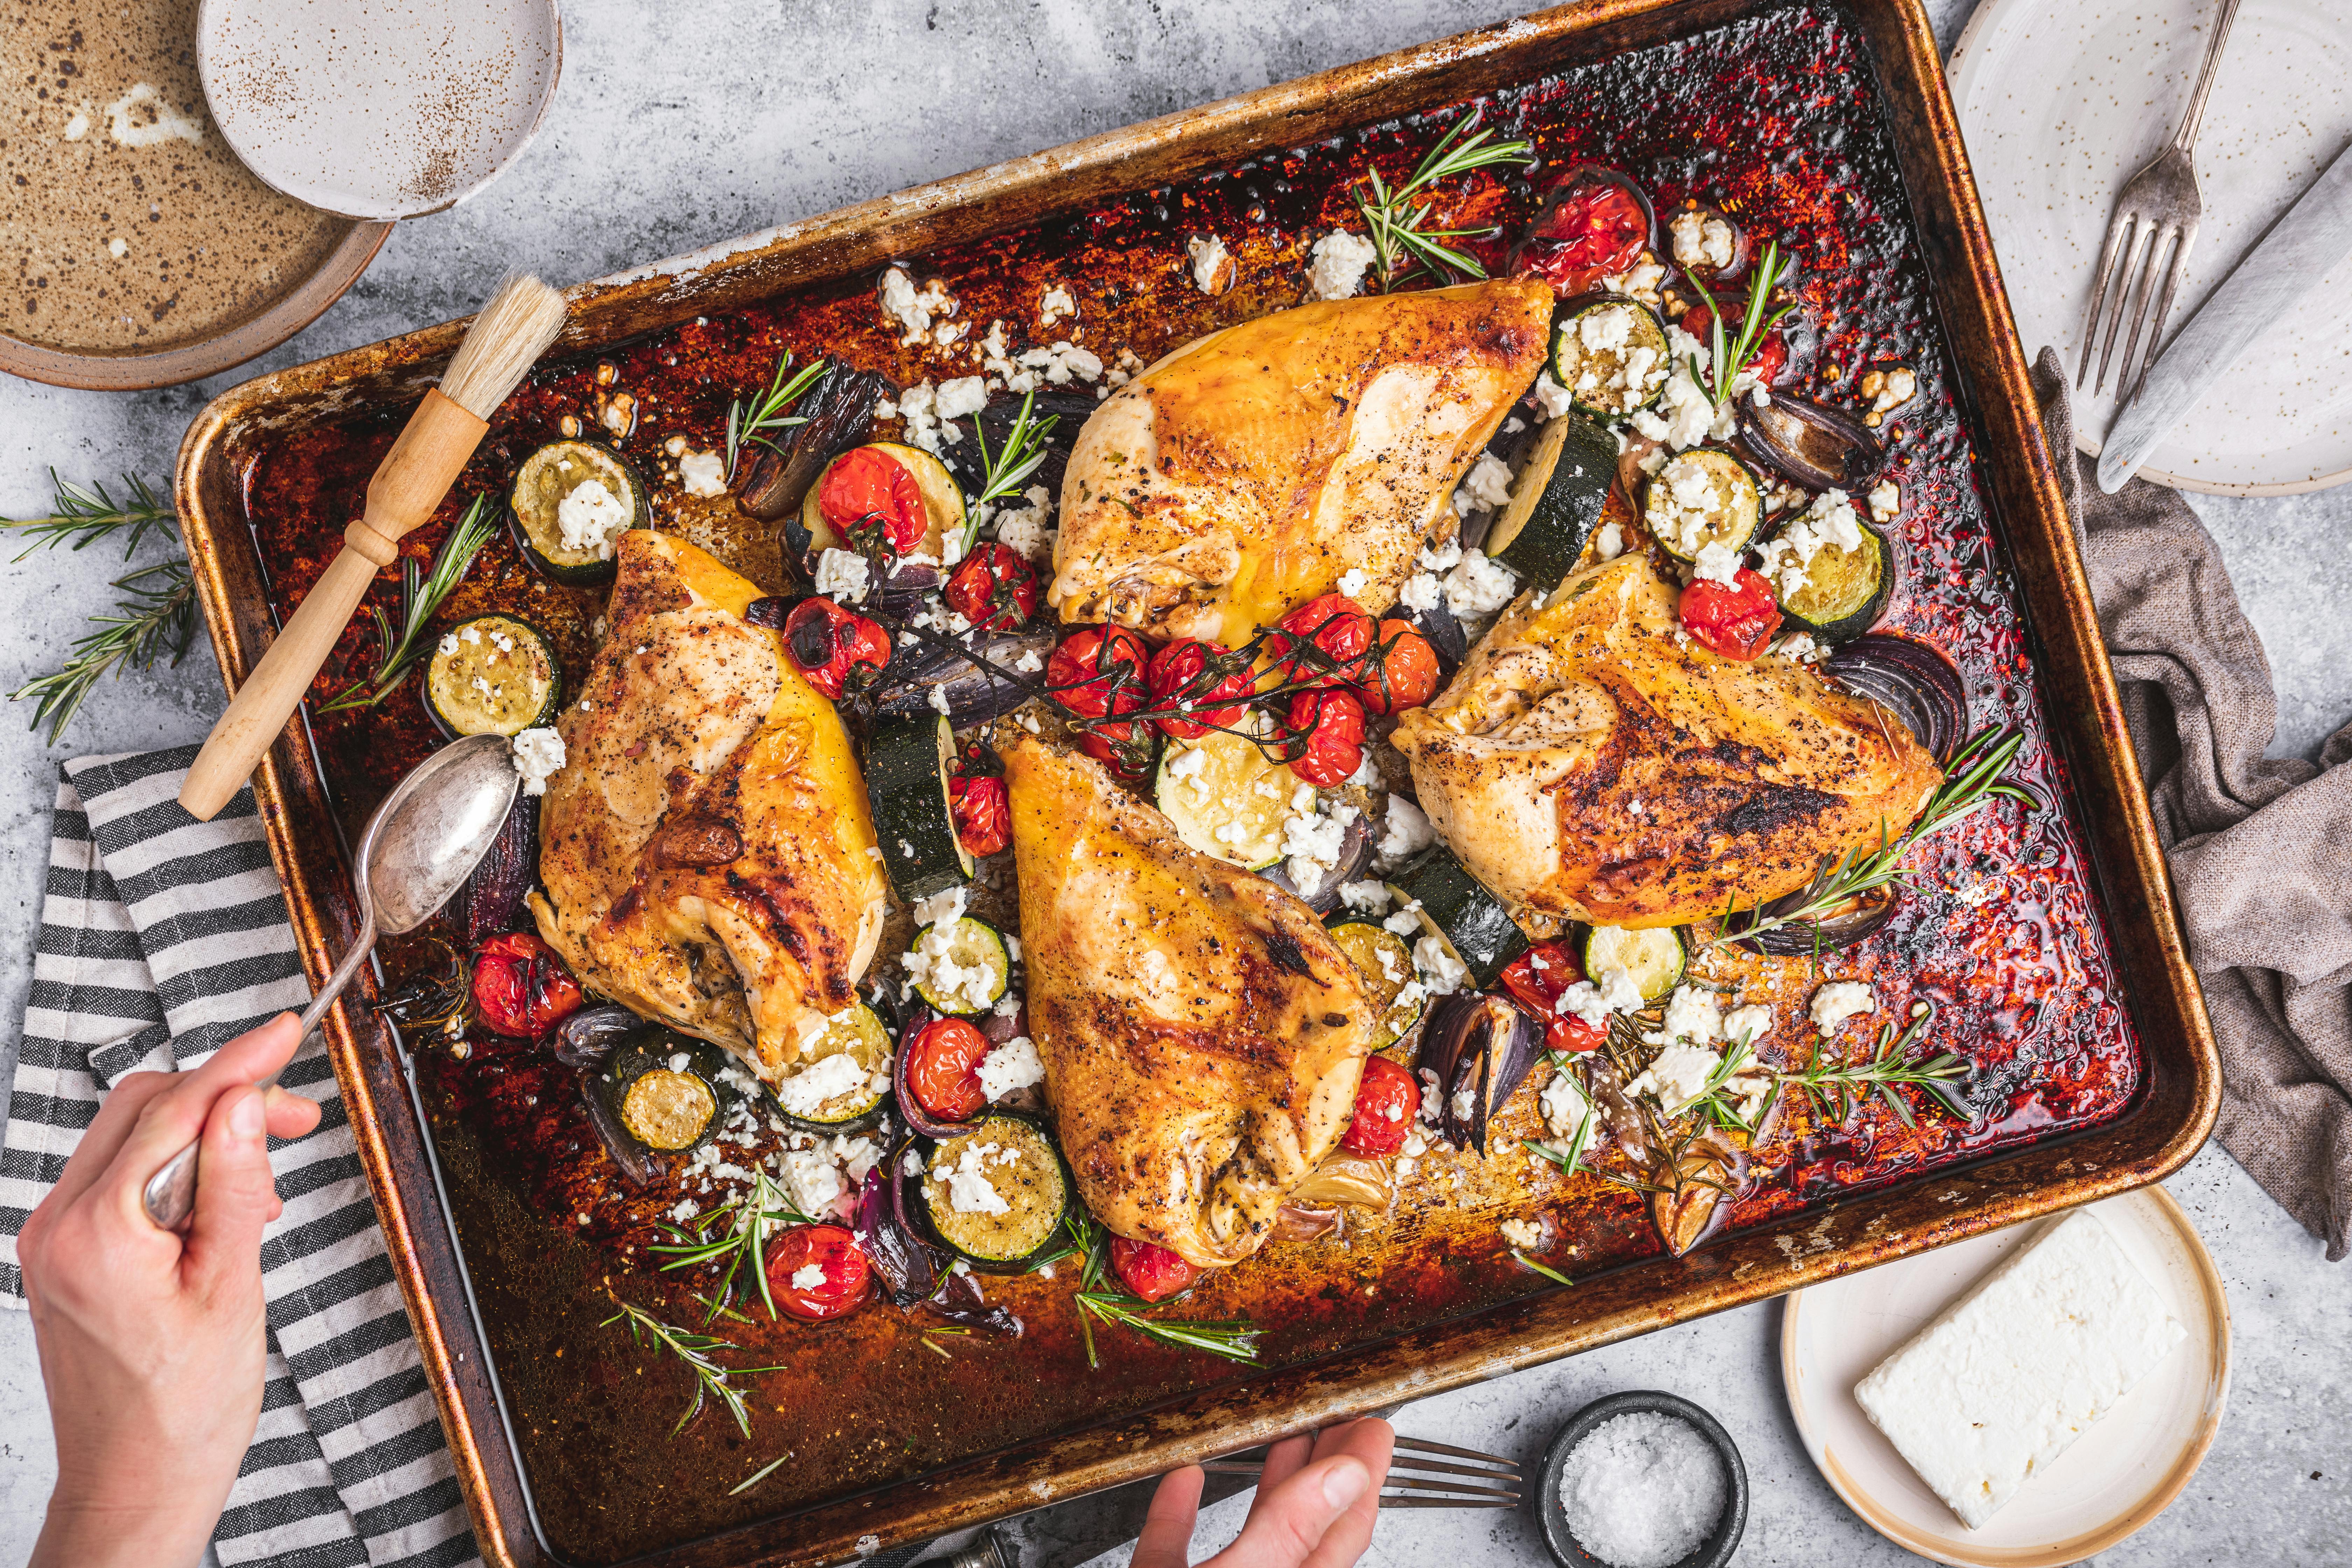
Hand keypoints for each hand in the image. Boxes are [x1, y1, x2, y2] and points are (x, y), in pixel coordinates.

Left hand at [19, 1014, 323, 1567]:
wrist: (137, 1482)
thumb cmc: (184, 1410)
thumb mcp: (232, 1287)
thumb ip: (234, 1185)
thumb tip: (242, 1103)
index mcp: (97, 1235)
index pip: (173, 1110)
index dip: (238, 1064)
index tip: (285, 1030)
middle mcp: (58, 1228)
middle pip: (142, 1108)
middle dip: (223, 1097)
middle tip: (295, 1118)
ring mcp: (54, 1240)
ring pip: (132, 1137)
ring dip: (203, 1135)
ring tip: (265, 1178)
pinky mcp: (65, 1254)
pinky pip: (121, 1178)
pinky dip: (176, 1171)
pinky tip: (223, 1205)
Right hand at [1136, 1419, 1393, 1567]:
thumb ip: (1289, 1530)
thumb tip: (1343, 1477)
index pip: (1344, 1529)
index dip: (1363, 1473)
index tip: (1373, 1426)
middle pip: (1304, 1523)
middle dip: (1324, 1464)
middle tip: (1338, 1414)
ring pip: (1247, 1532)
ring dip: (1263, 1479)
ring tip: (1282, 1431)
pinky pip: (1173, 1546)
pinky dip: (1176, 1510)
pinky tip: (1182, 1475)